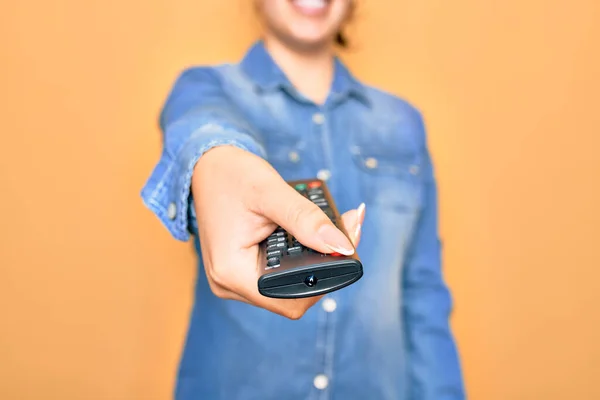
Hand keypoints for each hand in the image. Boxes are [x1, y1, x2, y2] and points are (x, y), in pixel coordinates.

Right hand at [192, 146, 365, 319]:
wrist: (206, 167)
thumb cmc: (230, 176)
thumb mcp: (270, 192)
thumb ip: (306, 220)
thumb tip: (343, 247)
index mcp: (232, 272)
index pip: (292, 298)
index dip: (325, 279)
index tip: (347, 247)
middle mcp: (231, 284)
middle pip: (295, 293)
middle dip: (326, 264)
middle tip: (347, 227)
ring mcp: (237, 280)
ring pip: (291, 284)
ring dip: (316, 259)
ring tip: (335, 225)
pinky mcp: (244, 270)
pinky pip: (282, 272)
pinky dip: (302, 255)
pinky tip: (314, 232)